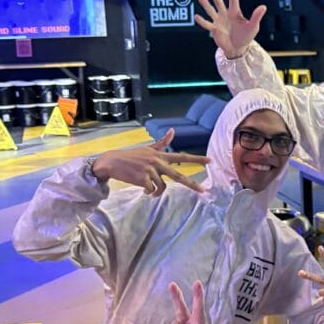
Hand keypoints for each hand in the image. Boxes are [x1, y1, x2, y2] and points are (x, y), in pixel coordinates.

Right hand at [91, 129, 207, 195]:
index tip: (211, 161)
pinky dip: (149, 193)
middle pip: (179, 175)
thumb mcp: (148, 149)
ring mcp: (150, 170)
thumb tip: (173, 130)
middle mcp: (157, 162)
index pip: (183, 157)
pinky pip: (152, 190)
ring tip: (150, 191)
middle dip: (192, 184)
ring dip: (157, 192)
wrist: (112, 162)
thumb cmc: (131, 156)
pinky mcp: (143, 179)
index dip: (197, 159)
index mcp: (160, 155)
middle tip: (203, 191)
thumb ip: (162, 143)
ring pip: (162, 187)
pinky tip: (143, 190)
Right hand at [195, 0, 266, 58]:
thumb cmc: (246, 36)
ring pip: (211, 10)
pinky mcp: (214, 29)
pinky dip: (202, 21)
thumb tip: (263, 7)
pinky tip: (197, 16)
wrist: (238, 48)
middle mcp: (225, 14)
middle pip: (218, 1)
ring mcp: (219, 21)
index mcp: (235, 12)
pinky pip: (207, 24)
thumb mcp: (253, 26)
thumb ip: (256, 17)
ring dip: (206, 5)